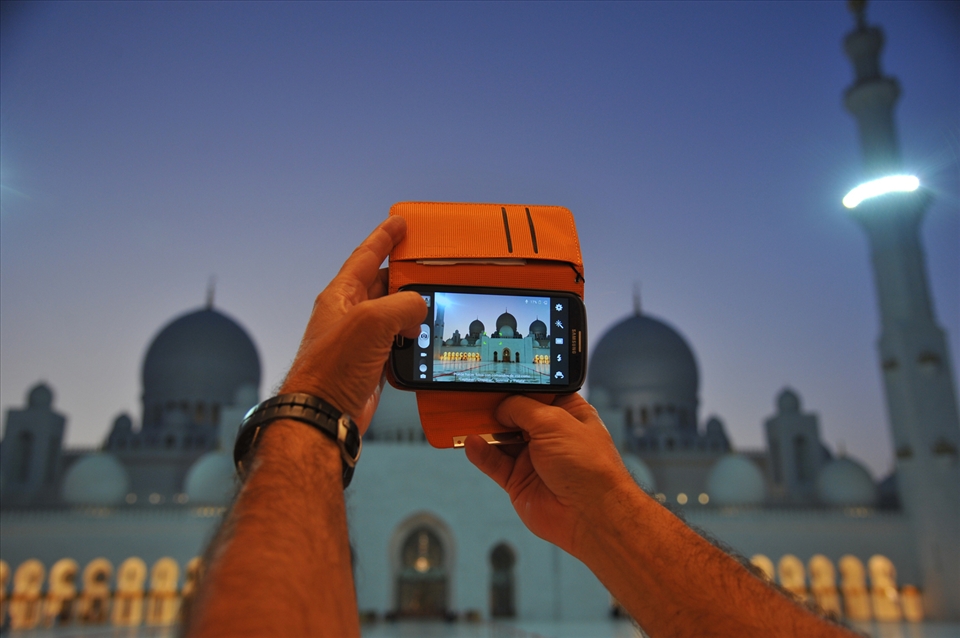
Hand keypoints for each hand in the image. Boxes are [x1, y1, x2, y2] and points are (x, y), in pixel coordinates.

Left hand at [279, 217, 425, 433]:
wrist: (325, 416)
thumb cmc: (332, 370)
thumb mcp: (372, 322)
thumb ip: (402, 305)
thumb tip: (419, 307)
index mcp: (341, 296)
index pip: (365, 257)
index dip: (384, 238)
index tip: (399, 223)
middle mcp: (349, 316)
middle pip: (383, 286)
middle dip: (405, 276)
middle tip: (428, 265)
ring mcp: (360, 342)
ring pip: (393, 317)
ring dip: (413, 312)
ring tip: (433, 306)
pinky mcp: (370, 366)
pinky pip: (396, 344)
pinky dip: (412, 341)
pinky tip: (423, 341)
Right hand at [464, 393, 631, 555]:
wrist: (591, 513)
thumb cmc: (588, 466)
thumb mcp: (554, 422)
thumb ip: (522, 408)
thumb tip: (501, 406)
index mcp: (566, 413)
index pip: (535, 392)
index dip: (516, 386)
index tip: (493, 378)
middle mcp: (549, 434)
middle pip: (513, 415)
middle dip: (493, 407)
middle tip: (471, 397)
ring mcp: (533, 458)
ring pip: (500, 438)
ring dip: (483, 429)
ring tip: (463, 418)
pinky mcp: (519, 481)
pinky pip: (494, 463)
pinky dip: (481, 452)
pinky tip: (472, 442)